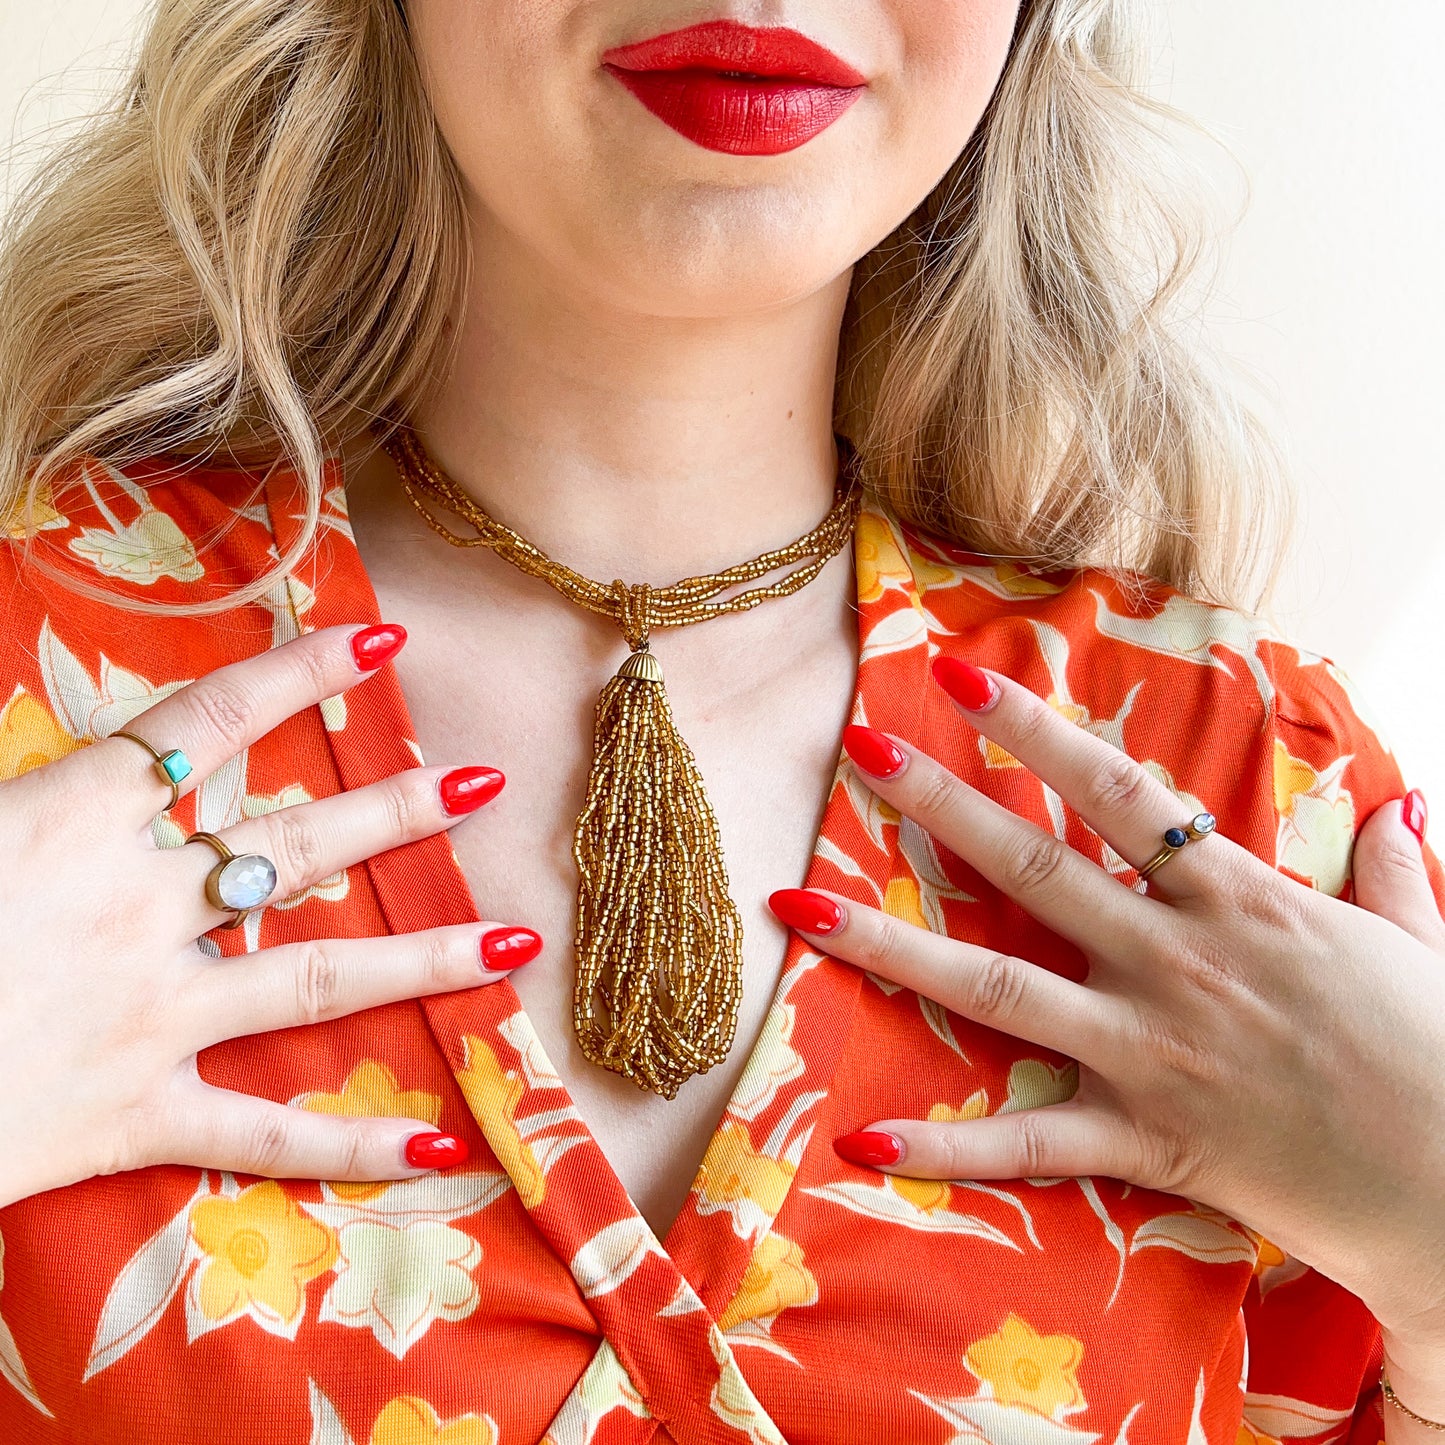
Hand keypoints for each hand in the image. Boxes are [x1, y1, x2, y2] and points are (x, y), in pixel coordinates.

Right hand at [0, 623, 537, 1209]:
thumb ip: (22, 773)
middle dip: (397, 810)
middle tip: (486, 782)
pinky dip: (350, 1147)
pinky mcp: (136, 1115)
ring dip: (428, 959)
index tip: (385, 641)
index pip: (212, 719)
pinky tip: (441, 1148)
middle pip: (296, 845)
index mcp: (73, 817)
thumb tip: (91, 739)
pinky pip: (264, 1133)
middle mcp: (134, 907)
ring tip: (520, 941)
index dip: (303, 672)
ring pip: (319, 978)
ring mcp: (149, 1014)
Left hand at [768, 661, 1444, 1351]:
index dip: (1040, 730)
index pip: (1122, 794)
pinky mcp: (1147, 1137)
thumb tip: (1401, 809)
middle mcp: (1176, 962)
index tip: (962, 677)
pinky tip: (863, 1137)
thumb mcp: (1421, 942)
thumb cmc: (1444, 1054)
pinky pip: (1031, 1144)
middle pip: (1036, 869)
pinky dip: (948, 1147)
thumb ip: (1390, 873)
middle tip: (860, 747)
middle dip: (943, 803)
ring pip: (999, 987)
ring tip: (802, 905)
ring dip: (892, 943)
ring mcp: (1151, 1050)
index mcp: (1237, 902)